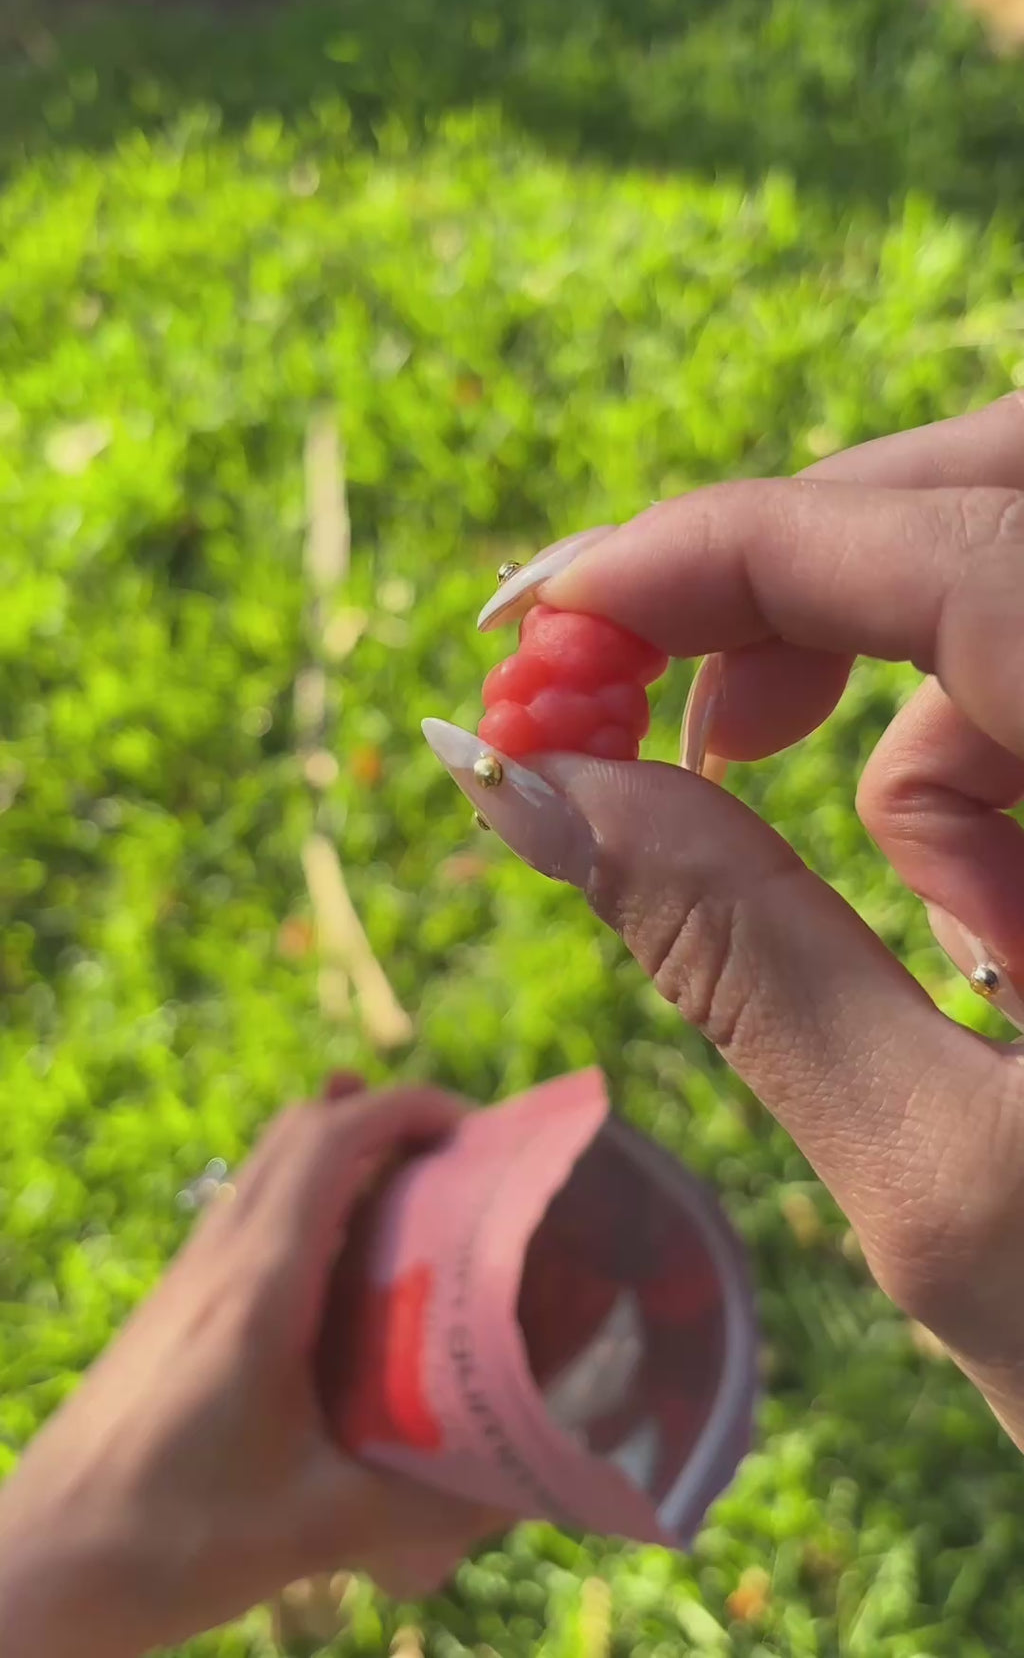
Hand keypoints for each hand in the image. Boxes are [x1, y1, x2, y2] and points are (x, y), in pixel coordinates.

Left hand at [0, 1080, 502, 1657]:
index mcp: (259, 1283)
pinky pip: (250, 1209)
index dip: (407, 1108)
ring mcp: (190, 1274)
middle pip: (300, 1129)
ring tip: (414, 1204)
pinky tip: (341, 1274)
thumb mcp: (314, 1527)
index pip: (332, 1138)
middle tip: (456, 1163)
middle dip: (383, 1117)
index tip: (473, 1129)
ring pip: (269, 1165)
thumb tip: (520, 1494)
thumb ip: (426, 1510)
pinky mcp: (175, 1304)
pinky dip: (306, 1198)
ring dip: (341, 1151)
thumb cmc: (166, 1539)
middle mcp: (220, 1256)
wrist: (40, 1564)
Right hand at [426, 393, 1023, 1444]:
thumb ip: (738, 956)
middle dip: (809, 581)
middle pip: (1002, 494)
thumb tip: (530, 788)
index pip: (959, 560)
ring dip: (935, 732)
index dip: (723, 552)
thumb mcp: (953, 1184)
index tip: (549, 615)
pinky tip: (1010, 941)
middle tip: (687, 731)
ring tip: (960, 949)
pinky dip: (997, 773)